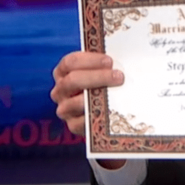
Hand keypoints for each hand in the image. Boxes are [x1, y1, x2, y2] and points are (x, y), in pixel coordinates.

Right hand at [51, 51, 125, 168]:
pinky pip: (80, 122)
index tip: (109, 61)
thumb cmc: (104, 85)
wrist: (103, 113)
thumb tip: (124, 59)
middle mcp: (60, 90)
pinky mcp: (72, 125)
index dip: (90, 60)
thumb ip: (106, 66)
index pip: (70, 62)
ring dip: (97, 97)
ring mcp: (64, 108)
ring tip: (117, 93)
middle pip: (72, 80)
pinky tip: (109, 110)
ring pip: (75, 102)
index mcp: (64, 72)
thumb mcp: (102, 72)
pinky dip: (95, 116)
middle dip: (97, 77)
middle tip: (119, 77)